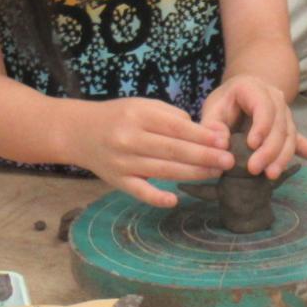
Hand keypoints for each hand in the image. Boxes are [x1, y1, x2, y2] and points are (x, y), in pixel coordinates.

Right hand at [80, 98, 231, 205]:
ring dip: (192, 173)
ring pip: (163, 170)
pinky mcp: (116, 181)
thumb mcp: (142, 105)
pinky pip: (139, 192)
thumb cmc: (118, 116)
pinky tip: (175, 200)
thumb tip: (203, 132)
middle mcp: (129, 139)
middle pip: (173, 150)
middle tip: (228, 161)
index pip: (176, 127)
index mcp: (138, 116)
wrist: (78, 131)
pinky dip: (156, 197)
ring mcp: (122, 162)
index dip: (202, 135)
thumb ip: (171, 116)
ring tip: (215, 173)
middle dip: (204, 156)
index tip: (223, 140)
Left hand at [198, 74, 306, 177]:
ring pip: (290, 136)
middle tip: (255, 169)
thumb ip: (211, 125)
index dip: (261, 126)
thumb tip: (221, 144)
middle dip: (270, 149)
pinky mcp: (288, 128)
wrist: (240, 94)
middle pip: (279, 125)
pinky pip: (302, 140)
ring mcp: (285, 113)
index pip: (264, 107)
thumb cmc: (225, 102)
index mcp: (254, 88)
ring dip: (283, 157)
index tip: (252, 145)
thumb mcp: (212, 107)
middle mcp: (275, 98)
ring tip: (271, 175)